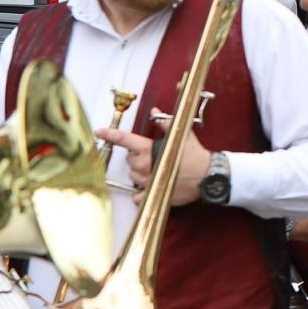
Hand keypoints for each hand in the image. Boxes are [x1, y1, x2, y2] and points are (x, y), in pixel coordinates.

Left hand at [96, 114, 211, 206]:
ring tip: (156, 171)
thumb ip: (165, 123)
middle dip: (137, 158)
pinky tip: (152, 186)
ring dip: (141, 174)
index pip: (125, 139)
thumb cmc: (195, 155)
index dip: (110, 134)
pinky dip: (141, 193)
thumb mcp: (181, 135)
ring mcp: (146, 181)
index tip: (99, 132)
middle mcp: (144, 165)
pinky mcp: (152, 194)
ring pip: (133, 177)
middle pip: (129, 160)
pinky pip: (137, 196)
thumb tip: (155, 112)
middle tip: (152, 157)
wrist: (208, 176)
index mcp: (148, 149)